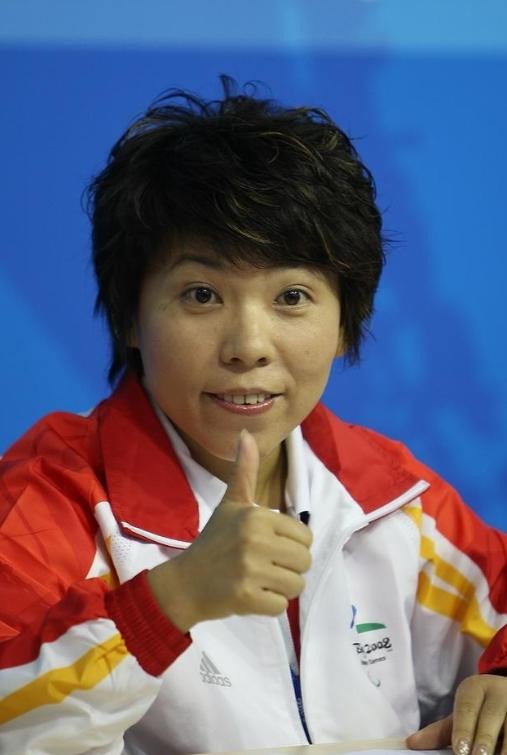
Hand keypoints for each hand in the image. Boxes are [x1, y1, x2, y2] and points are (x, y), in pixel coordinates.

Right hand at [148, 429, 311, 631]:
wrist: (184, 582)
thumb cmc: (213, 542)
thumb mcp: (230, 504)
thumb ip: (244, 472)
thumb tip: (246, 434)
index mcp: (256, 516)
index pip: (305, 536)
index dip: (291, 545)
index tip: (268, 547)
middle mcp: (255, 540)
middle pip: (304, 561)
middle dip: (289, 568)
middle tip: (264, 567)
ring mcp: (250, 570)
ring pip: (296, 585)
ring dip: (281, 588)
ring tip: (259, 581)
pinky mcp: (247, 598)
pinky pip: (281, 607)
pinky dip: (269, 606)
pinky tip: (250, 596)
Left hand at [407, 674, 506, 754]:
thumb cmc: (480, 709)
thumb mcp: (461, 715)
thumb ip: (439, 731)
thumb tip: (411, 744)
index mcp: (476, 688)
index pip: (467, 708)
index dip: (464, 730)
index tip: (460, 750)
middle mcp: (498, 692)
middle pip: (490, 717)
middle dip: (484, 741)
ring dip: (502, 748)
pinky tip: (504, 753)